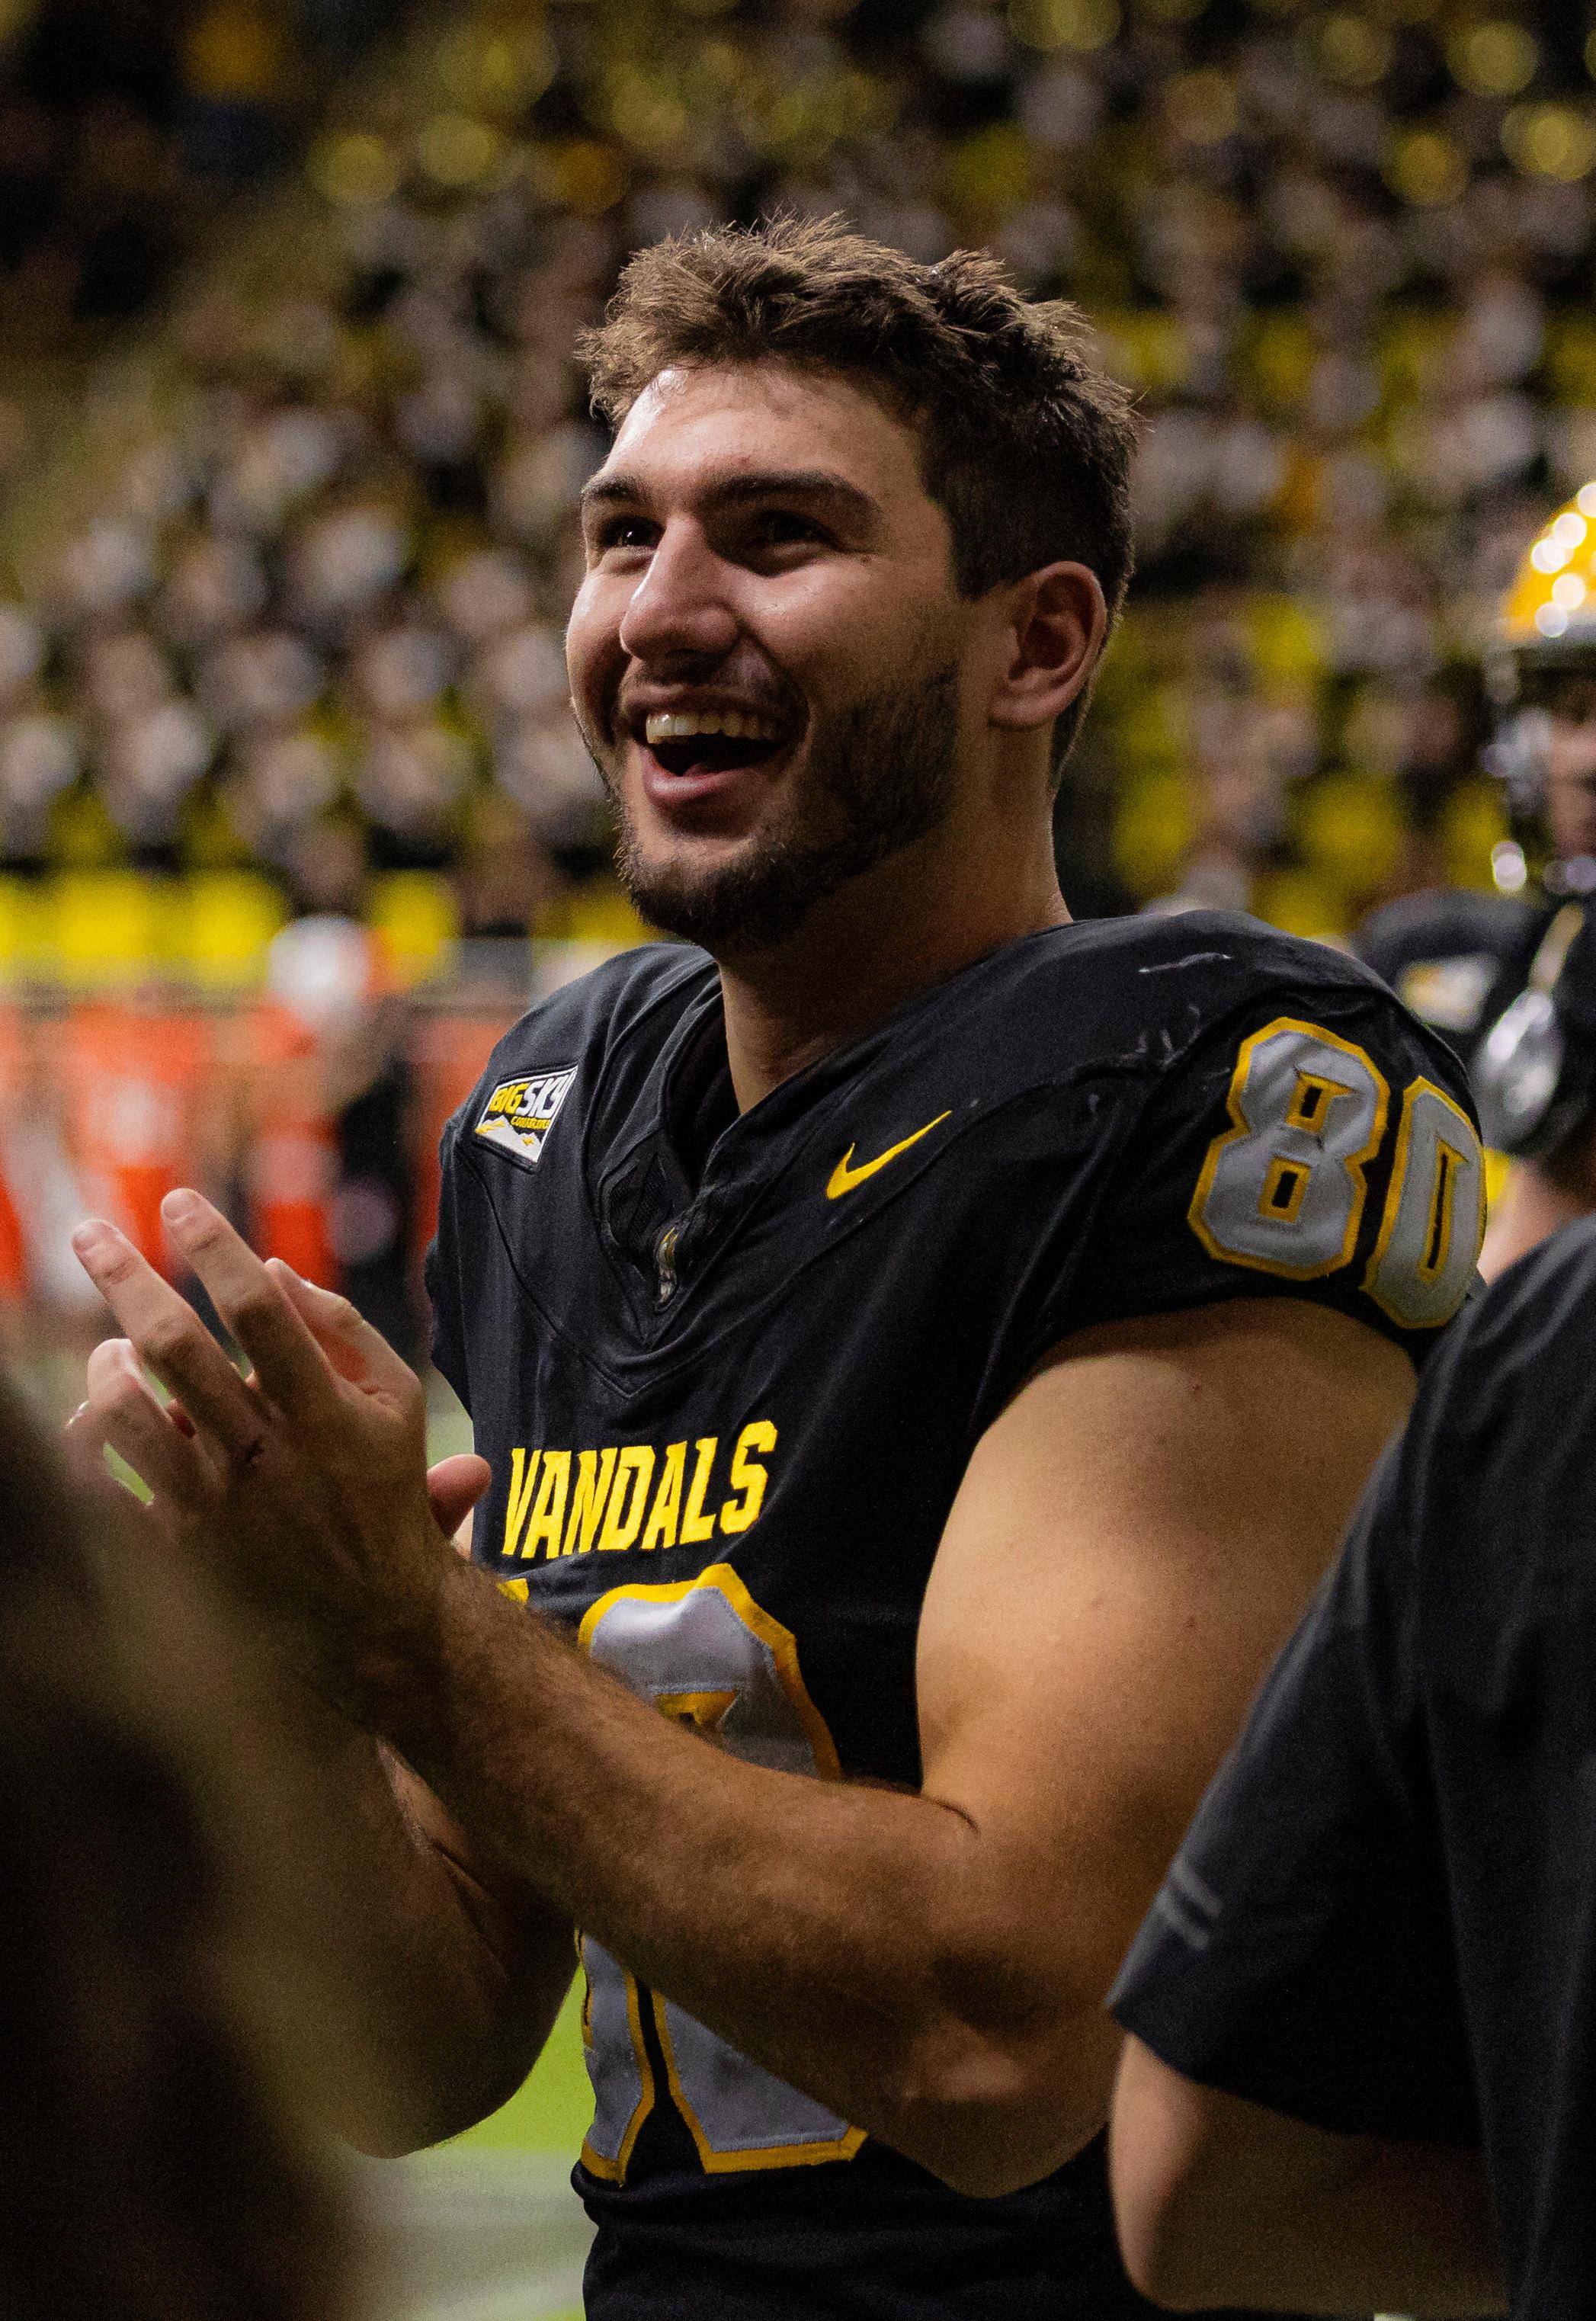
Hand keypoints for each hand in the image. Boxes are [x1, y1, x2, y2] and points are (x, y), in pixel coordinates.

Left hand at [70, 1189, 491, 1716]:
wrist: (371, 1620)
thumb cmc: (382, 1492)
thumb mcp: (394, 1404)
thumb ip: (342, 1330)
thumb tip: (271, 1268)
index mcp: (327, 1414)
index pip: (261, 1311)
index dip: (216, 1249)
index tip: (179, 1203)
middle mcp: (268, 1457)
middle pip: (176, 1347)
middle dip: (123, 1277)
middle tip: (87, 1233)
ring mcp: (218, 1507)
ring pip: (128, 1412)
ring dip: (106, 1363)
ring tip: (110, 1348)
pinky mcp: (181, 1552)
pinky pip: (109, 1483)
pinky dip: (92, 1437)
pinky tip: (98, 1412)